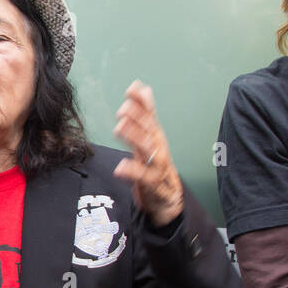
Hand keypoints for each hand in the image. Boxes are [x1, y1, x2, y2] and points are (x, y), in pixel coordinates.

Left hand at [112, 80, 182, 226]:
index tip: (132, 88)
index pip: (151, 115)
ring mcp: (157, 166)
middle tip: (123, 109)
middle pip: (150, 129)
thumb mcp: (149, 138)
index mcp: (156, 136)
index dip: (143, 102)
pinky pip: (143, 177)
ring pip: (148, 149)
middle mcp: (159, 148)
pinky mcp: (152, 184)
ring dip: (134, 137)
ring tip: (119, 128)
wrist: (167, 199)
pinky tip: (120, 168)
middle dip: (138, 118)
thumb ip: (143, 115)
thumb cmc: (155, 166)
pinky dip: (132, 171)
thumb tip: (139, 88)